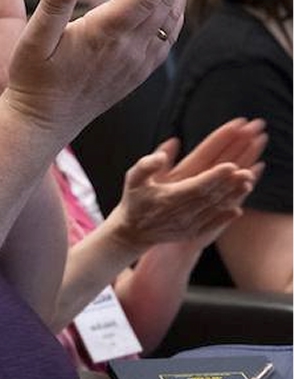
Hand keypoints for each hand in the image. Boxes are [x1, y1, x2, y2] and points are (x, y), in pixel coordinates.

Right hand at [4, 0, 187, 143]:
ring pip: (172, 19)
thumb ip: (51, 6)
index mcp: (106, 35)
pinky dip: (175, 13)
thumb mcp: (32, 39)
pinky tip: (171, 1)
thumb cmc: (33, 79)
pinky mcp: (137, 74)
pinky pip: (167, 39)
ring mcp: (137, 64)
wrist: (42, 121)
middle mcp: (129, 50)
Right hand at [108, 118, 266, 255]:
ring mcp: (187, 225)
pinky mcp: (191, 233)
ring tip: (247, 184)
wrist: (132, 231)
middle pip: (210, 197)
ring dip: (232, 197)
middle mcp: (180, 213)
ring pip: (214, 210)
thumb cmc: (134, 200)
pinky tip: (237, 208)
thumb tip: (169, 145)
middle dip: (230, 184)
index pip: (197, 186)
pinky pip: (212, 225)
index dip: (214, 177)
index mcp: (168, 197)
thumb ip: (148, 163)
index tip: (230, 166)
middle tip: (246, 171)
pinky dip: (225, 217)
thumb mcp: (133, 178)